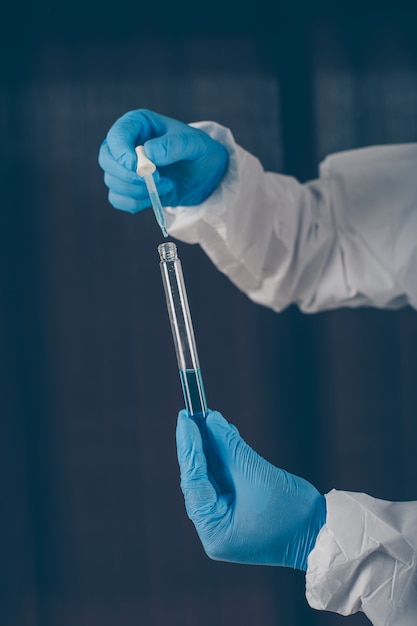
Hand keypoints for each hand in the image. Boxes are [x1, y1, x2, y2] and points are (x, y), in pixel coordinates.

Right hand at [98, 109, 228, 212]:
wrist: (206, 175)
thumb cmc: (199, 152)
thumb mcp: (194, 144)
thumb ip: (174, 145)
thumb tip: (149, 153)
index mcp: (138, 124)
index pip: (116, 136)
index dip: (121, 154)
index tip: (138, 167)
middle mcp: (126, 144)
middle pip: (106, 159)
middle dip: (127, 175)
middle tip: (156, 179)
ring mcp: (124, 167)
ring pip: (112, 181)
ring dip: (138, 190)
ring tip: (166, 184)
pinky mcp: (128, 188)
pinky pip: (118, 199)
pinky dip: (135, 202)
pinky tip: (156, 196)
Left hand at [176, 409, 325, 570]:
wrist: (324, 532)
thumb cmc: (292, 512)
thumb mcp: (256, 475)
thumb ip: (230, 447)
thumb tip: (211, 421)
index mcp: (213, 531)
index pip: (193, 481)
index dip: (188, 447)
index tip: (185, 418)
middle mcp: (215, 528)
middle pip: (199, 478)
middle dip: (199, 446)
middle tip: (192, 414)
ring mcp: (227, 520)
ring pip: (212, 476)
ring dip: (213, 447)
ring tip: (209, 418)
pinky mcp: (239, 510)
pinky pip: (226, 479)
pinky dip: (225, 457)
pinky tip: (224, 433)